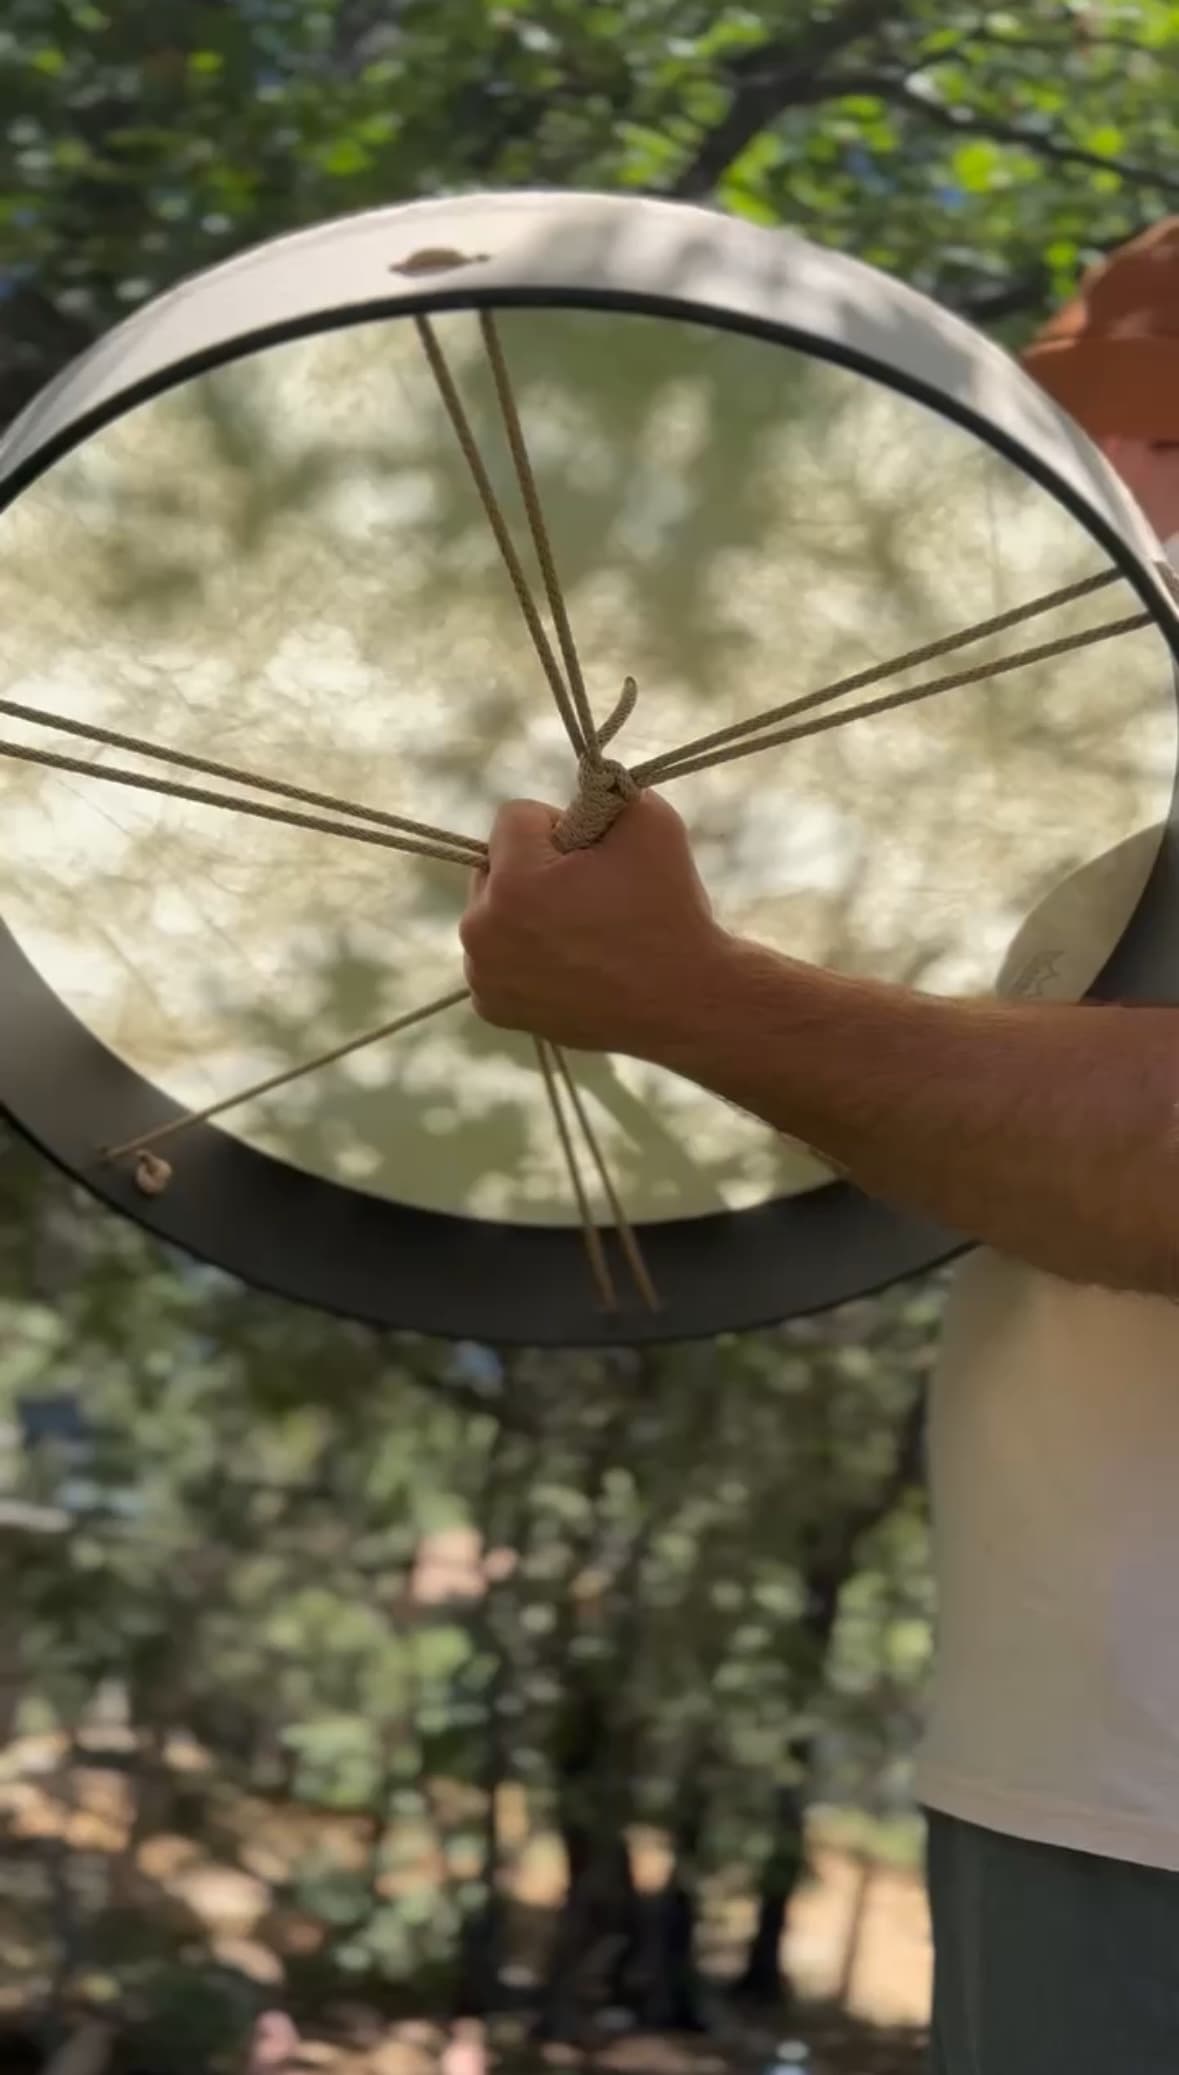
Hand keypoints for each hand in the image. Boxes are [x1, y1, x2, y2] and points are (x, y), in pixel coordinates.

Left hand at [460, 788, 730, 1055]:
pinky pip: (496, 957)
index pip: (514, 817)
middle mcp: (482, 930)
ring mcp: (484, 974)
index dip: (560, 825)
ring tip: (581, 932)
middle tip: (589, 896)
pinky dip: (522, 954)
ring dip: (525, 911)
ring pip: (493, 912)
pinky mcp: (493, 1007)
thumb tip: (584, 785)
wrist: (686, 1003)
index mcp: (513, 882)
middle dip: (534, 869)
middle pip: (494, 866)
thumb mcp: (650, 820)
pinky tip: (566, 963)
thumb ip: (605, 788)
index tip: (595, 855)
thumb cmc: (669, 910)